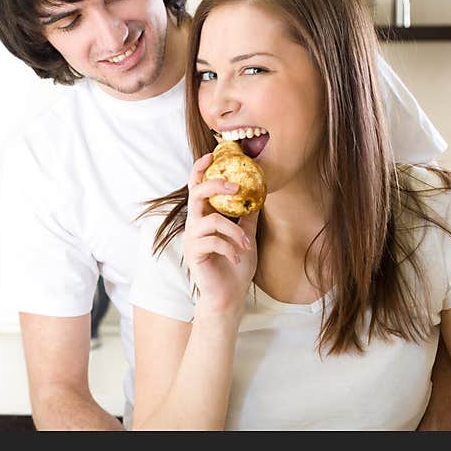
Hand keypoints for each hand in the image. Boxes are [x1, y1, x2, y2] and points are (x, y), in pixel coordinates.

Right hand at [183, 153, 259, 317]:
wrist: (229, 295)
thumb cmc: (235, 266)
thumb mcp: (246, 235)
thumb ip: (247, 215)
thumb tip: (258, 193)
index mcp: (204, 216)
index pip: (197, 187)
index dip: (201, 169)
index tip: (212, 155)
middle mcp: (194, 224)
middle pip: (197, 193)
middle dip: (216, 185)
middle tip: (236, 186)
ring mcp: (192, 238)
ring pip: (211, 220)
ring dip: (234, 232)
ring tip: (246, 245)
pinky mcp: (194, 253)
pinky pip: (214, 241)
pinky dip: (230, 248)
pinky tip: (236, 258)